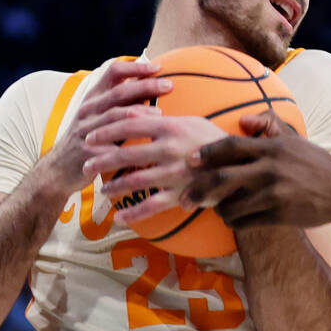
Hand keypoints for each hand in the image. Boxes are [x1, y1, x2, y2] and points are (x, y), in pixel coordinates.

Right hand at [38, 61, 168, 195]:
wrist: (58, 169)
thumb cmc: (88, 138)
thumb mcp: (98, 116)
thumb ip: (120, 102)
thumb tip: (152, 86)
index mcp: (93, 98)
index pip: (112, 73)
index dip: (135, 67)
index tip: (157, 67)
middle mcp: (88, 110)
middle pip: (119, 93)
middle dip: (146, 86)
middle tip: (169, 85)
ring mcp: (87, 130)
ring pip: (115, 117)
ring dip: (140, 113)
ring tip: (160, 114)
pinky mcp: (88, 152)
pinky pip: (112, 146)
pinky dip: (130, 145)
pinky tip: (148, 145)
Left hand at [83, 114, 228, 221]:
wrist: (244, 164)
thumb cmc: (216, 140)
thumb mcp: (192, 121)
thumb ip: (161, 119)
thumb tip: (133, 113)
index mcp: (170, 126)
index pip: (128, 125)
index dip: (105, 132)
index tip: (90, 137)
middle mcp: (169, 149)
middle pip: (125, 154)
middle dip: (101, 161)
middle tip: (86, 166)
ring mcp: (174, 173)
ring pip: (134, 181)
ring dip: (114, 187)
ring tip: (102, 190)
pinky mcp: (181, 194)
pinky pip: (152, 206)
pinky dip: (133, 213)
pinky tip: (119, 218)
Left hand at [179, 110, 330, 229]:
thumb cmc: (315, 163)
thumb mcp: (294, 138)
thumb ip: (268, 124)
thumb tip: (242, 121)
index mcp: (272, 148)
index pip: (231, 146)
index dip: (207, 153)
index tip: (190, 160)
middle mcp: (270, 169)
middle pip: (222, 178)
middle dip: (198, 189)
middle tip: (185, 198)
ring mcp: (274, 194)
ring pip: (230, 206)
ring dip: (218, 210)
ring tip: (217, 208)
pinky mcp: (279, 215)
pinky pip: (245, 222)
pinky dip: (235, 221)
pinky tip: (236, 217)